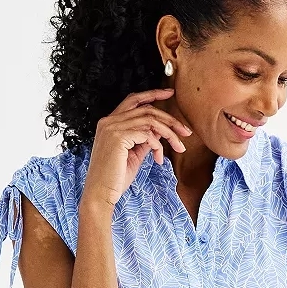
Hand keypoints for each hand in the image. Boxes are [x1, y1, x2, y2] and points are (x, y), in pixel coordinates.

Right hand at [82, 88, 192, 207]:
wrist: (100, 194)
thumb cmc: (115, 178)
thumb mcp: (133, 155)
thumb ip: (143, 140)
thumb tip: (159, 133)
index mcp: (109, 123)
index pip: (133, 100)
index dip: (152, 94)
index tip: (169, 93)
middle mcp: (109, 121)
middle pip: (146, 109)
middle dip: (170, 119)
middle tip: (186, 131)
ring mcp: (112, 128)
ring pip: (150, 121)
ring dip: (169, 134)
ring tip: (179, 147)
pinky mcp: (118, 138)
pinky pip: (147, 134)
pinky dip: (158, 145)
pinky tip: (159, 159)